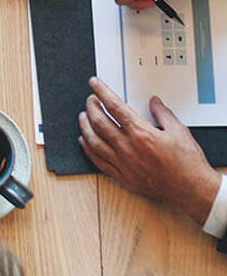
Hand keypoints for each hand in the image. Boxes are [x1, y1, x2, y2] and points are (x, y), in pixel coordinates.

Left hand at [78, 77, 220, 223]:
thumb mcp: (179, 131)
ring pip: (94, 141)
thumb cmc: (188, 164)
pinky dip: (88, 149)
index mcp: (142, 134)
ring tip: (83, 116)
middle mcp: (129, 148)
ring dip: (85, 126)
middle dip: (91, 107)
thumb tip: (154, 102)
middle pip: (99, 122)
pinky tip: (85, 141)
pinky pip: (98, 161)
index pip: (114, 107)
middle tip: (90, 100)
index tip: (94, 84)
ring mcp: (123, 164)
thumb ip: (163, 113)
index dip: (102, 92)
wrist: (193, 191)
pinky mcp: (123, 177)